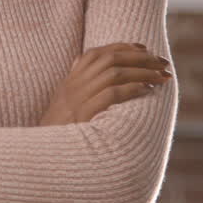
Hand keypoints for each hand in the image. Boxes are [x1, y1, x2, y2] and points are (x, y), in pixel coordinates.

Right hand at [39, 42, 171, 125]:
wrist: (40, 156)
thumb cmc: (56, 134)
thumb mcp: (62, 106)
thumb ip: (75, 88)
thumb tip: (84, 69)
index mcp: (69, 82)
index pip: (96, 53)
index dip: (122, 47)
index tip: (144, 48)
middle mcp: (72, 87)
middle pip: (109, 59)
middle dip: (140, 58)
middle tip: (162, 62)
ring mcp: (76, 100)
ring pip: (113, 74)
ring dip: (142, 72)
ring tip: (161, 77)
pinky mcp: (83, 116)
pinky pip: (110, 95)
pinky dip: (131, 89)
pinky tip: (146, 90)